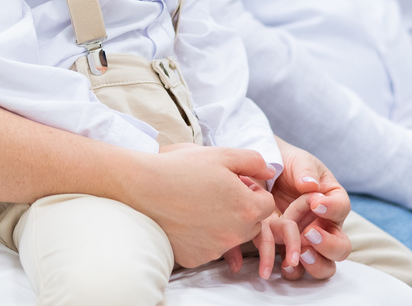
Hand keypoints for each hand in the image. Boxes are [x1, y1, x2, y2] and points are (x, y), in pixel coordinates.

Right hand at [131, 144, 275, 267]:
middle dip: (242, 208)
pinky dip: (203, 236)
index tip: (234, 182)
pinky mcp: (196, 258)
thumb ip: (254, 161)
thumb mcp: (222, 154)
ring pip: (231, 236)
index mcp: (246, 208)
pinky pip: (209, 247)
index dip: (252, 190)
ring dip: (224, 223)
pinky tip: (187, 218)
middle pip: (253, 224)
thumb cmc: (182, 168)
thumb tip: (269, 171)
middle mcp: (234, 234)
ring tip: (201, 203)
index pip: (267, 204)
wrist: (143, 187)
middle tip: (218, 192)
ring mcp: (215, 249)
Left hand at [265, 139, 352, 280]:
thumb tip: (310, 186)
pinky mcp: (291, 251)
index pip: (342, 208)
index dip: (332, 209)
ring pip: (326, 266)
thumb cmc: (289, 165)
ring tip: (300, 254)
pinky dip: (293, 270)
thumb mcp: (299, 162)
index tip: (315, 204)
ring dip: (316, 264)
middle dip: (329, 245)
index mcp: (333, 201)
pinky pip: (298, 269)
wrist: (265, 176)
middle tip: (309, 234)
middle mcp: (326, 226)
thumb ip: (306, 171)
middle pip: (342, 247)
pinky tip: (283, 265)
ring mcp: (310, 242)